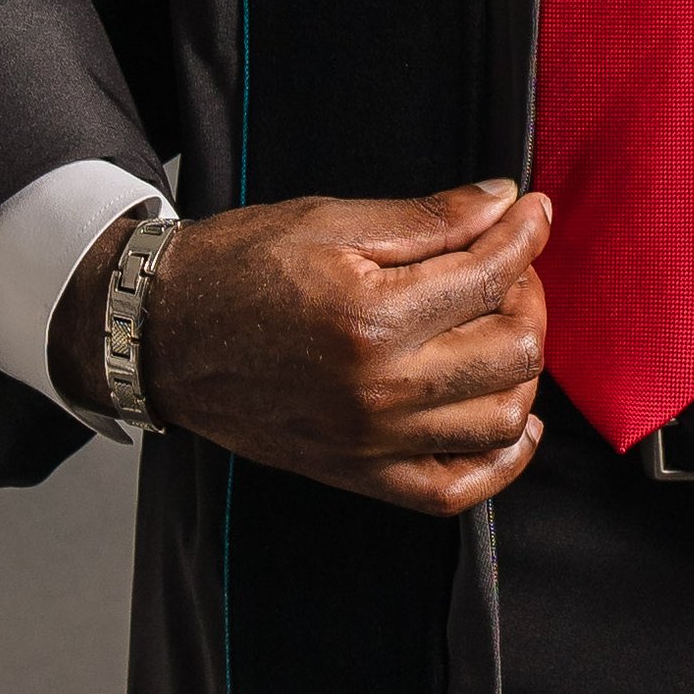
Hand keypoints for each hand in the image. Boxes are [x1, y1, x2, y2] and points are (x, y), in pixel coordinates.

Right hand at [48, 179, 549, 514]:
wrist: (163, 334)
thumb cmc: (239, 268)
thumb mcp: (331, 221)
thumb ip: (428, 218)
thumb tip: (505, 202)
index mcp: (372, 317)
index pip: (491, 277)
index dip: (524, 234)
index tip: (531, 211)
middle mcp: (380, 391)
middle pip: (513, 351)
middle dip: (529, 297)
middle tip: (508, 266)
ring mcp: (372, 442)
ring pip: (502, 419)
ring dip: (522, 369)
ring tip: (499, 326)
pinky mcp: (360, 474)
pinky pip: (456, 491)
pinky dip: (501, 459)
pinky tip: (512, 417)